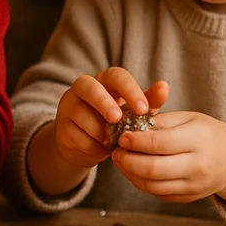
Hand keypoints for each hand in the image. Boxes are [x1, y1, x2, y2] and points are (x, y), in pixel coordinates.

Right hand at [50, 67, 168, 169]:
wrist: (87, 145)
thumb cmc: (115, 123)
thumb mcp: (133, 112)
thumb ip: (148, 100)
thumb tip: (164, 86)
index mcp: (104, 80)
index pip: (115, 75)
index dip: (129, 89)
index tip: (143, 109)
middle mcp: (83, 88)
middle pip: (89, 87)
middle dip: (104, 103)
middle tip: (117, 119)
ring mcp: (68, 106)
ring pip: (81, 115)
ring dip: (100, 131)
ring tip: (113, 142)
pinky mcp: (61, 127)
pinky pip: (77, 136)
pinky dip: (92, 146)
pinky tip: (100, 149)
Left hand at [112, 110, 225, 208]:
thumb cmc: (208, 134)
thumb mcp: (190, 118)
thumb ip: (161, 120)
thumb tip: (130, 125)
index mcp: (199, 139)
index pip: (159, 143)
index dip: (135, 141)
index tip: (122, 137)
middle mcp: (199, 165)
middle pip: (153, 169)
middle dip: (128, 161)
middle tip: (116, 152)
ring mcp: (195, 185)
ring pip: (153, 186)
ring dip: (131, 174)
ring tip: (122, 162)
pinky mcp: (190, 197)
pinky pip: (159, 194)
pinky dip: (142, 184)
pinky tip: (134, 172)